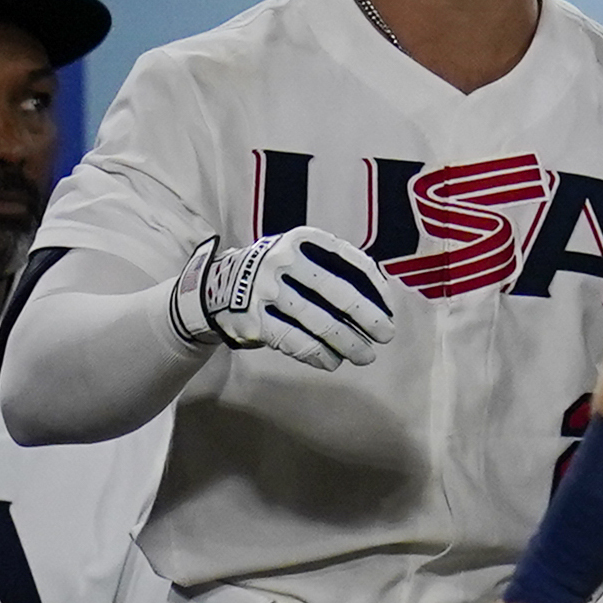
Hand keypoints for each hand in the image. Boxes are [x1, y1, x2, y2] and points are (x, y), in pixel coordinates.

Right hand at [170, 227, 393, 371]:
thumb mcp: (297, 255)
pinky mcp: (252, 320)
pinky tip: (333, 362)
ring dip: (347, 342)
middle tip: (386, 334)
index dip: (375, 286)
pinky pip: (293, 340)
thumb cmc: (274, 274)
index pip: (351, 260)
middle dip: (367, 316)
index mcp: (301, 241)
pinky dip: (317, 353)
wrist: (212, 289)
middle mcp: (281, 260)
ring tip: (365, 355)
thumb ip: (331, 267)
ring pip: (318, 321)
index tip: (389, 307)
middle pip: (336, 292)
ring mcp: (264, 290)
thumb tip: (380, 298)